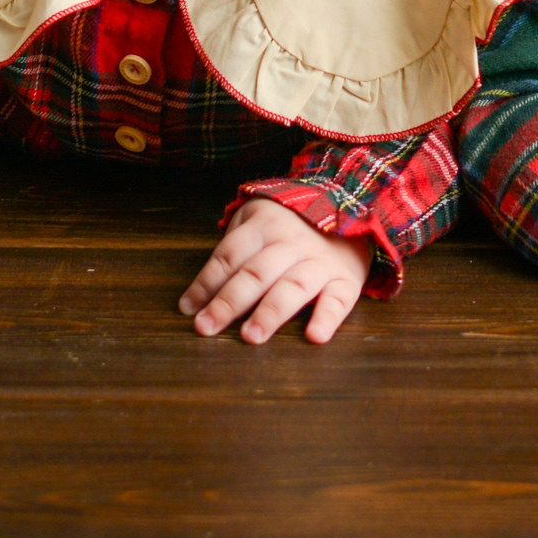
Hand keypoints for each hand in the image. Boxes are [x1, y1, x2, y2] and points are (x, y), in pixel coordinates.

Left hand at [179, 199, 373, 344]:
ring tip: (251, 336)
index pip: (230, 256)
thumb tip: (201, 292)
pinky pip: (338, 299)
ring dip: (271, 312)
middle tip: (206, 327)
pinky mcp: (347, 278)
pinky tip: (315, 336)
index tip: (188, 309)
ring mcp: (320, 261)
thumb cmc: (290, 221)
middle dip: (229, 302)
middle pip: (256, 273)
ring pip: (293, 286)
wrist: (350, 201)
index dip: (206, 282)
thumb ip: (233, 247)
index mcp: (264, 226)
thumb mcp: (257, 216)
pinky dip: (328, 317)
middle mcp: (290, 243)